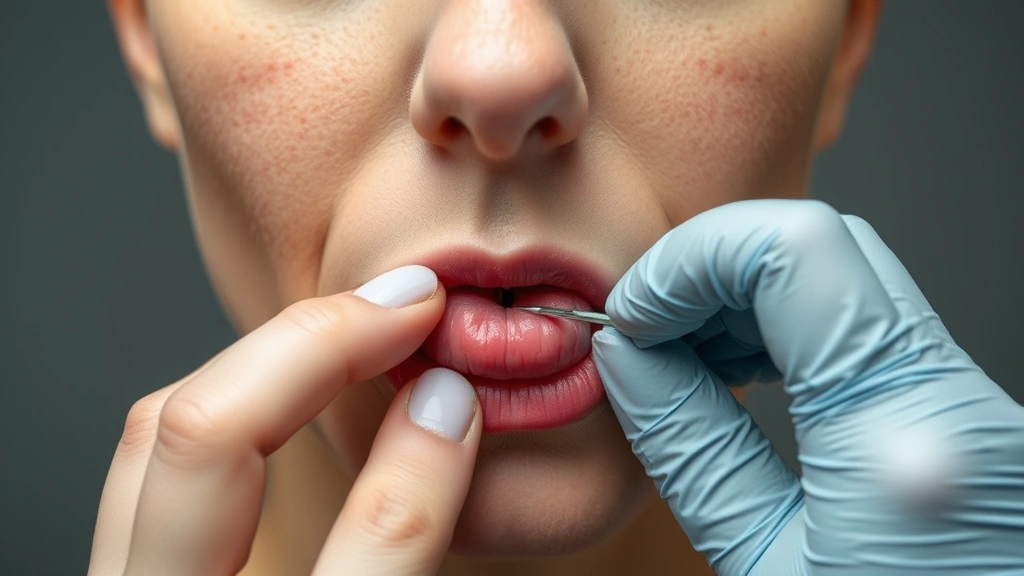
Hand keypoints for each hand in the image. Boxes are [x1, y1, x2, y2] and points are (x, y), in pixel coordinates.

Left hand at [87, 265, 480, 575]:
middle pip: (202, 433)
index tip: (461, 384)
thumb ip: (408, 537)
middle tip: (401, 303)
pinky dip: (220, 396)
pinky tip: (280, 388)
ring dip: (260, 359)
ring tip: (346, 330)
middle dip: (314, 342)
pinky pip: (143, 453)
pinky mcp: (121, 556)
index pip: (368, 548)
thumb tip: (444, 409)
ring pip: (152, 429)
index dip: (427, 456)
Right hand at [591, 200, 1023, 574]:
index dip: (691, 260)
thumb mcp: (764, 571)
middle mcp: (955, 400)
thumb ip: (691, 450)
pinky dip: (791, 327)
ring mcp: (973, 404)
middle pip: (822, 246)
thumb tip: (630, 361)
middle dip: (713, 270)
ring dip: (746, 295)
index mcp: (900, 438)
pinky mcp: (967, 418)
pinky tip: (744, 376)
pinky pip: (870, 326)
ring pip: (848, 275)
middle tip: (648, 333)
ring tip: (683, 358)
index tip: (635, 315)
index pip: (793, 249)